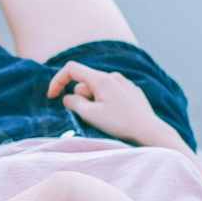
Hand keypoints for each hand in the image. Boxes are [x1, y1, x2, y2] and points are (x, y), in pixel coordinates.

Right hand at [46, 62, 187, 150]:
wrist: (150, 131)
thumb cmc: (120, 123)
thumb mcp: (90, 115)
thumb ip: (73, 103)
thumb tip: (68, 97)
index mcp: (101, 79)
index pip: (71, 69)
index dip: (57, 81)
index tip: (52, 96)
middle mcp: (113, 76)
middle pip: (85, 81)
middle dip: (80, 97)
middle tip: (89, 115)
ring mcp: (124, 83)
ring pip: (98, 88)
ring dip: (94, 101)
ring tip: (105, 118)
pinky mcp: (132, 91)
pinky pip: (111, 93)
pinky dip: (106, 102)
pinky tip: (117, 116)